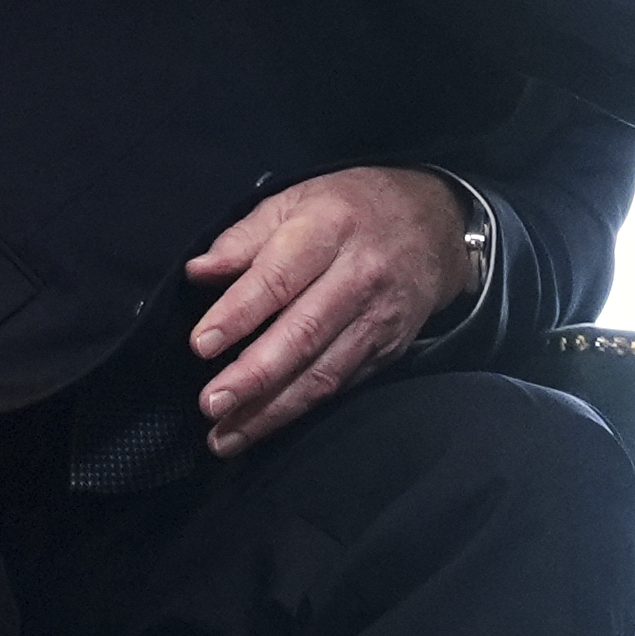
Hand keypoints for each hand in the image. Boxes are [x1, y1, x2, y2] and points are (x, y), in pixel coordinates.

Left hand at [185, 166, 476, 454]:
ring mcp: (378, 317)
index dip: (238, 314)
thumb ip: (244, 237)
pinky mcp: (388, 348)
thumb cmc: (350, 208)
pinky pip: (341, 384)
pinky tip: (266, 424)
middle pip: (303, 334)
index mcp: (329, 229)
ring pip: (323, 372)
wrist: (436, 225)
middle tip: (210, 404)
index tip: (201, 345)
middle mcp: (359, 276)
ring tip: (226, 435)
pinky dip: (301, 408)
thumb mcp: (296, 200)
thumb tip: (198, 272)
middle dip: (254, 376)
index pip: (279, 278)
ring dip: (272, 410)